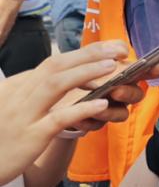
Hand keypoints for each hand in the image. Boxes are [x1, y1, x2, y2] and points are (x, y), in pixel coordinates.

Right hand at [0, 42, 158, 185]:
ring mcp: (24, 115)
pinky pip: (58, 118)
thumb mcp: (12, 108)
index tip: (107, 49)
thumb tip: (55, 80)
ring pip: (55, 85)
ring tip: (112, 66)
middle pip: (55, 66)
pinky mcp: (31, 136)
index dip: (82, 54)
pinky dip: (81, 109)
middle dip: (88, 54)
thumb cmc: (1, 138)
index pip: (51, 63)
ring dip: (86, 73)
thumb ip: (30, 92)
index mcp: (16, 87)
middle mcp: (18, 95)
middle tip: (118, 49)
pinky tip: (102, 104)